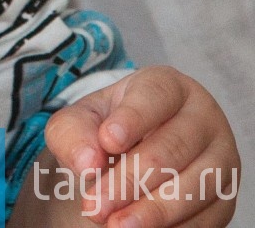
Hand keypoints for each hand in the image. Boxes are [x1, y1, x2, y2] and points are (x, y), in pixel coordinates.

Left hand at [44, 66, 239, 226]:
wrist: (133, 152)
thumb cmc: (107, 127)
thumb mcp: (81, 121)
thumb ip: (74, 133)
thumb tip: (88, 163)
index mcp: (167, 86)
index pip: (155, 96)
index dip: (132, 119)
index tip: (107, 141)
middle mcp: (202, 117)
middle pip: (171, 148)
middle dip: (129, 180)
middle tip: (95, 205)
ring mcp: (221, 158)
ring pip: (193, 187)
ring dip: (152, 211)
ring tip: (115, 225)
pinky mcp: (226, 197)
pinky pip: (205, 217)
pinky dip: (172, 227)